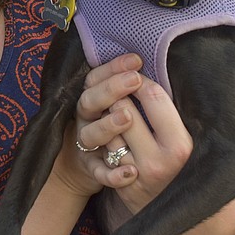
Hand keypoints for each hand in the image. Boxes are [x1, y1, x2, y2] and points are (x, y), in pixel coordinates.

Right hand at [51, 53, 144, 196]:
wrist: (89, 169)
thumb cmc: (114, 129)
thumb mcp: (114, 104)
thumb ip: (126, 89)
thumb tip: (148, 67)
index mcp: (91, 99)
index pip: (95, 78)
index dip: (114, 68)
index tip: (136, 59)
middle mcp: (86, 119)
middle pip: (89, 100)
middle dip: (112, 89)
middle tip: (135, 79)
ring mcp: (87, 146)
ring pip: (90, 135)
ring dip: (108, 125)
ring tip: (127, 117)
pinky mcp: (92, 170)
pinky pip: (99, 172)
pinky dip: (112, 174)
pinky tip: (130, 172)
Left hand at [75, 53, 193, 213]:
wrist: (192, 217)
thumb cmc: (192, 167)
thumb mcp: (190, 140)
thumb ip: (173, 113)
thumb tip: (152, 72)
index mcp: (180, 145)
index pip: (153, 96)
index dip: (141, 80)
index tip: (138, 73)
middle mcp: (157, 161)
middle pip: (123, 109)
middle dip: (118, 94)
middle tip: (121, 86)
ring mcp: (136, 176)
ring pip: (107, 131)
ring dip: (107, 116)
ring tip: (114, 107)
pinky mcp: (122, 189)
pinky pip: (103, 156)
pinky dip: (105, 142)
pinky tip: (109, 135)